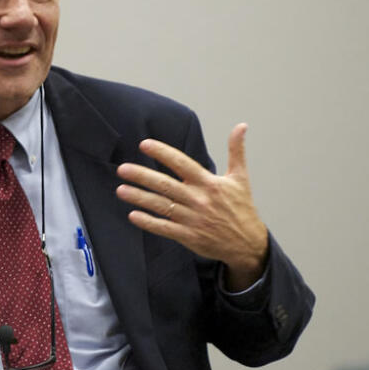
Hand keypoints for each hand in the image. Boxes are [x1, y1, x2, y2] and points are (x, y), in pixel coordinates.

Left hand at [115, 123, 267, 290]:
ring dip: (139, 198)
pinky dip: (148, 222)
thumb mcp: (241, 177)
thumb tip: (241, 126)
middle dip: (142, 176)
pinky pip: (164, 228)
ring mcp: (192, 219)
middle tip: (123, 169)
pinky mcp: (188, 236)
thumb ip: (237, 150)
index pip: (181, 163)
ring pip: (161, 206)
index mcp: (209, 183)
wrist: (247, 243)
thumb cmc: (242, 208)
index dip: (162, 153)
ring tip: (121, 190)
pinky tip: (133, 215)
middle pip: (165, 185)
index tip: (145, 145)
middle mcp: (199, 200)